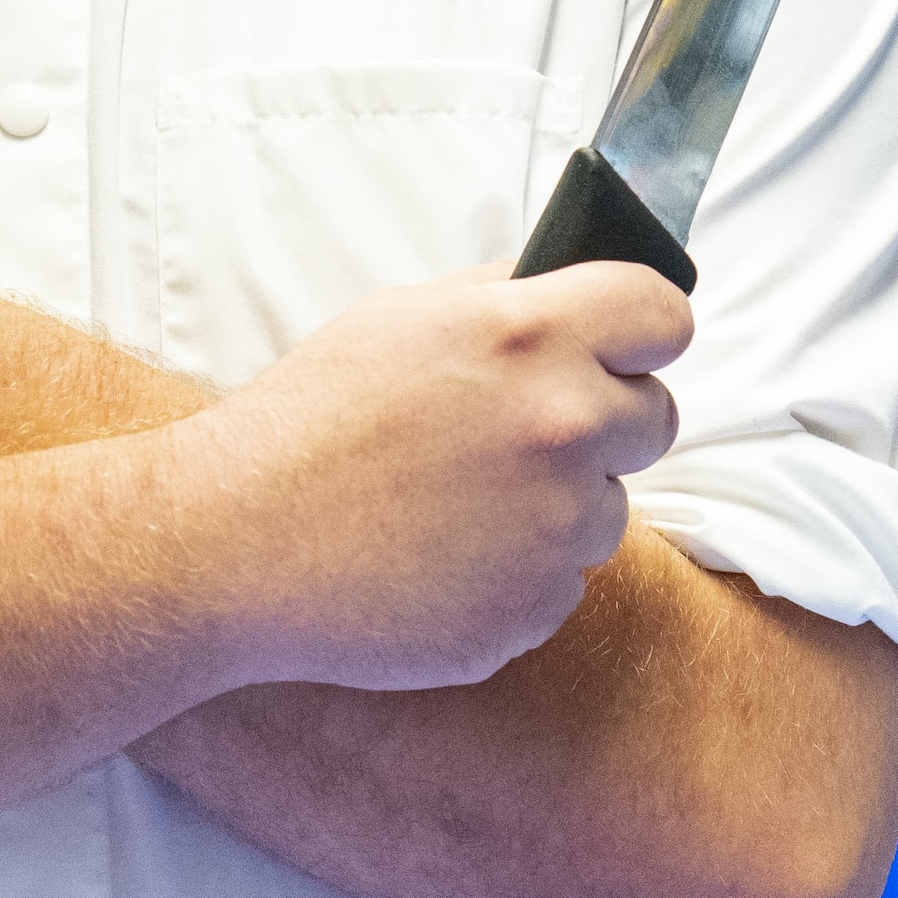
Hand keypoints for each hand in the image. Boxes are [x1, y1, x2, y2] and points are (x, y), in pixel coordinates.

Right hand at [162, 267, 689, 691]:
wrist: (232, 544)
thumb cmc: (307, 423)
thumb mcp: (400, 319)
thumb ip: (505, 298)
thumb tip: (575, 288)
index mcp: (528, 337)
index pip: (665, 312)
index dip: (642, 329)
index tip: (621, 347)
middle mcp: (560, 428)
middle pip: (653, 416)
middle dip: (601, 420)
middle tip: (513, 434)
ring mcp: (555, 528)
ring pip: (607, 509)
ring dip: (555, 505)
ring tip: (453, 505)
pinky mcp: (534, 609)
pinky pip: (559, 583)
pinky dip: (515, 575)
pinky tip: (440, 560)